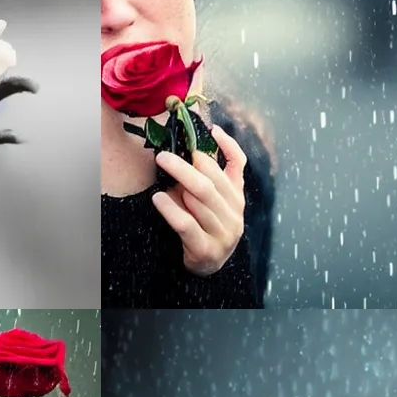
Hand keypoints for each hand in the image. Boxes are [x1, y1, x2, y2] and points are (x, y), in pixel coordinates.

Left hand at [151, 123, 245, 276]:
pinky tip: (158, 198)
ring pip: (200, 200)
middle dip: (187, 165)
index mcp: (237, 197)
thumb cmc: (204, 227)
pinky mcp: (206, 249)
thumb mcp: (210, 202)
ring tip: (162, 169)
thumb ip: (207, 179)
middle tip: (164, 154)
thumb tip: (187, 151)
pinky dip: (171, 209)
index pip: (238, 165)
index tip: (211, 129)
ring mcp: (223, 232)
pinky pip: (186, 224)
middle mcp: (234, 213)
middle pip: (211, 182)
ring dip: (179, 182)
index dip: (226, 146)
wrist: (207, 267)